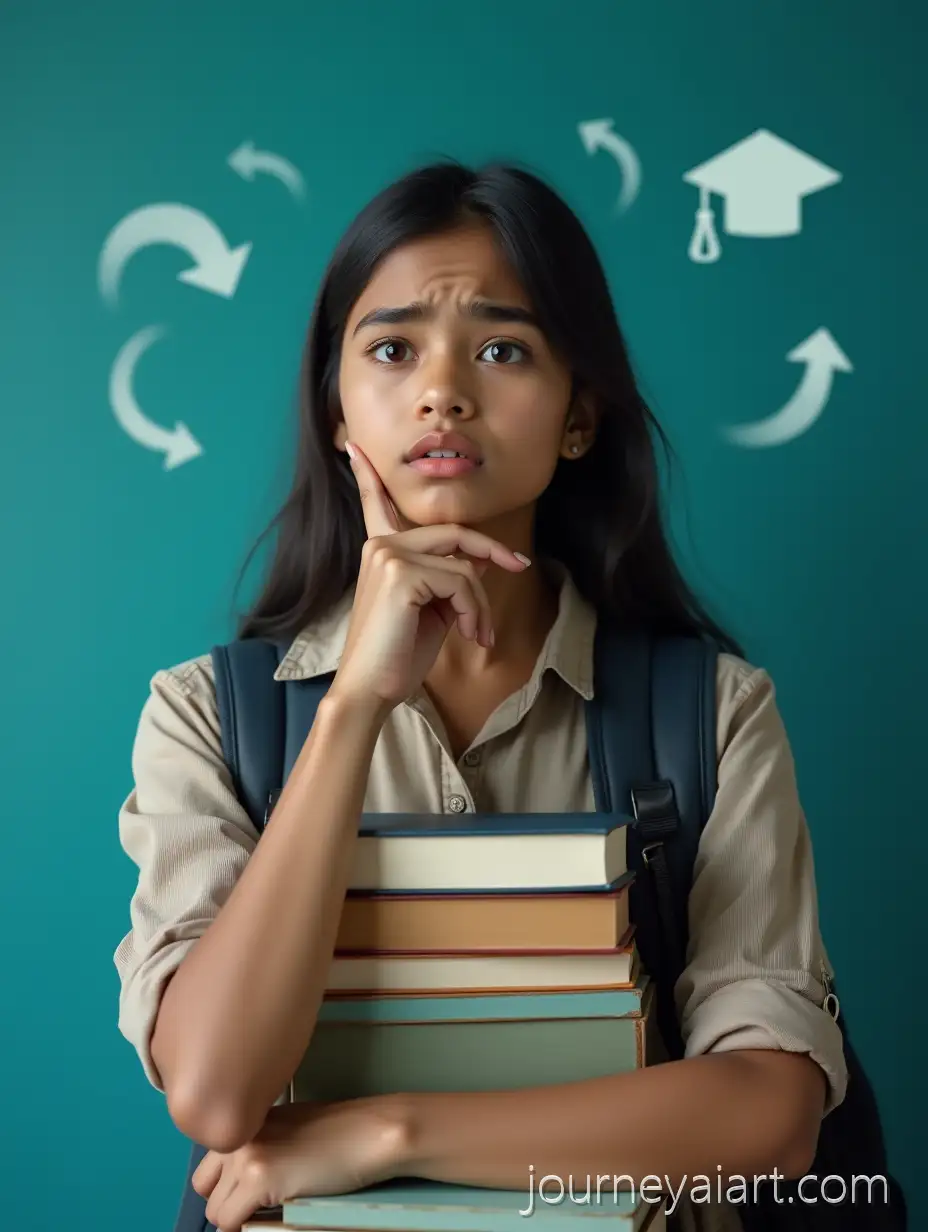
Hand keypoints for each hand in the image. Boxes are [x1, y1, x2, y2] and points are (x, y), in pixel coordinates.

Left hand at [191, 1097, 408, 1231]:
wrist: (368, 1133)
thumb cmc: (341, 1133)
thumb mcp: (290, 1131)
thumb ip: (260, 1149)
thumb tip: (240, 1185)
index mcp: (247, 1120)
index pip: (209, 1164)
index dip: (227, 1186)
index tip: (249, 1194)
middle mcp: (239, 1133)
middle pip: (204, 1187)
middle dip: (227, 1202)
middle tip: (258, 1205)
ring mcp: (246, 1155)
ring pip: (215, 1210)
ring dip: (238, 1217)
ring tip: (271, 1209)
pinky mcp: (258, 1178)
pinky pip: (230, 1221)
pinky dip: (247, 1227)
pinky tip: (276, 1214)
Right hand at [330, 442, 529, 711]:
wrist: (370, 690)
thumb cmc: (398, 656)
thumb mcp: (432, 609)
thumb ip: (447, 578)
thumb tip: (481, 560)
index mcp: (380, 551)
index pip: (375, 503)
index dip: (367, 475)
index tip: (353, 446)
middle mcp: (380, 545)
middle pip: (454, 533)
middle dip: (491, 552)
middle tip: (519, 566)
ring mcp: (389, 555)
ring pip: (465, 564)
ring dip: (483, 604)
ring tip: (481, 634)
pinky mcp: (401, 573)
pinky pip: (463, 582)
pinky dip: (477, 611)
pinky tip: (472, 636)